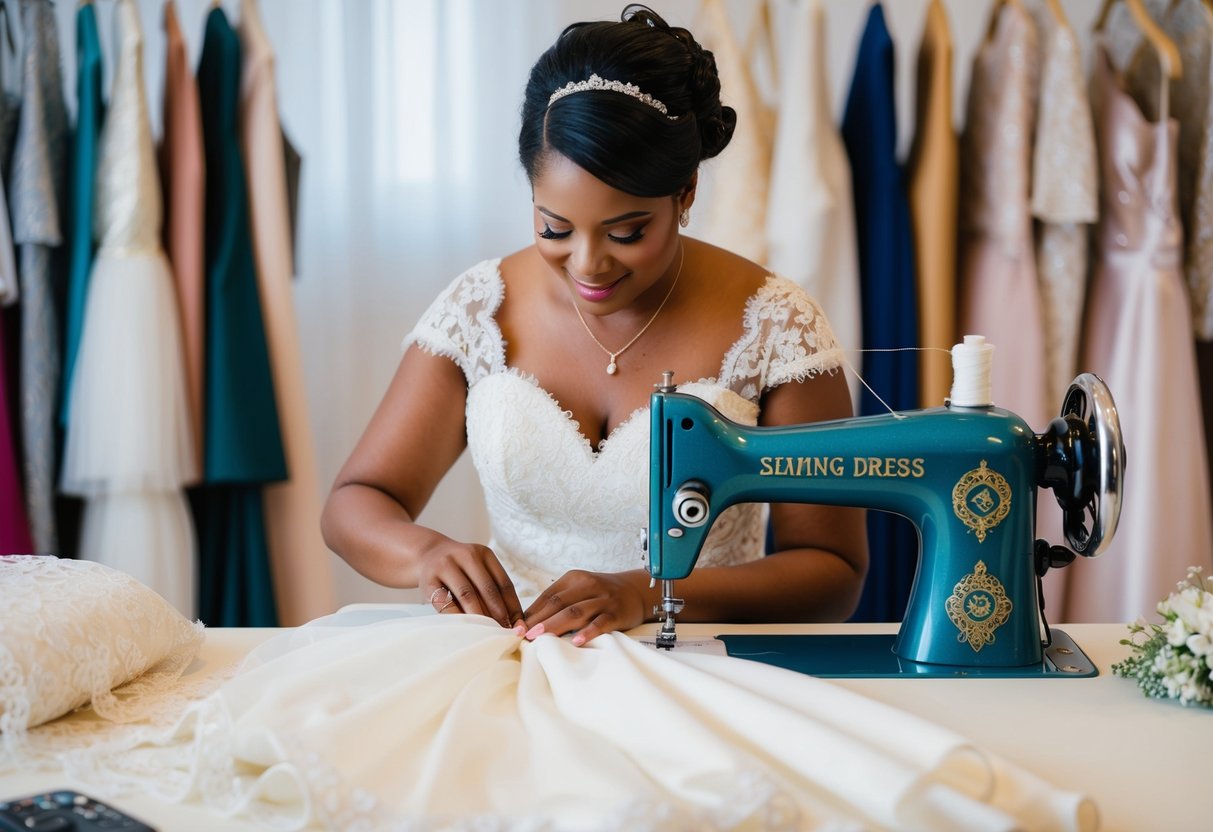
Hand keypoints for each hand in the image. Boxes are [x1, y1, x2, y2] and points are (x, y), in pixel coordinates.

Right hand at [419, 540, 525, 629]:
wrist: (426, 555)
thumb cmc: (460, 570)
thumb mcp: (478, 570)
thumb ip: (494, 589)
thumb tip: (513, 621)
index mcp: (484, 553)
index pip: (504, 584)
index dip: (513, 607)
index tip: (519, 626)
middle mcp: (466, 555)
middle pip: (488, 589)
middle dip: (499, 614)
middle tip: (505, 633)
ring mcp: (445, 565)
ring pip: (467, 595)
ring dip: (480, 617)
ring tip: (488, 633)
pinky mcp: (428, 580)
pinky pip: (446, 602)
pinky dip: (457, 616)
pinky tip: (466, 628)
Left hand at [521, 569, 651, 645]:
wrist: (637, 590)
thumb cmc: (601, 594)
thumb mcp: (580, 590)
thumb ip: (559, 602)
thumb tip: (529, 622)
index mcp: (574, 579)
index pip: (548, 596)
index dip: (531, 612)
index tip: (517, 628)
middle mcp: (588, 585)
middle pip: (558, 603)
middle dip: (539, 620)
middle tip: (523, 634)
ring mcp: (603, 599)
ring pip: (576, 612)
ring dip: (555, 625)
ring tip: (540, 637)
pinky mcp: (616, 613)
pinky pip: (601, 622)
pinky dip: (588, 632)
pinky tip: (578, 641)